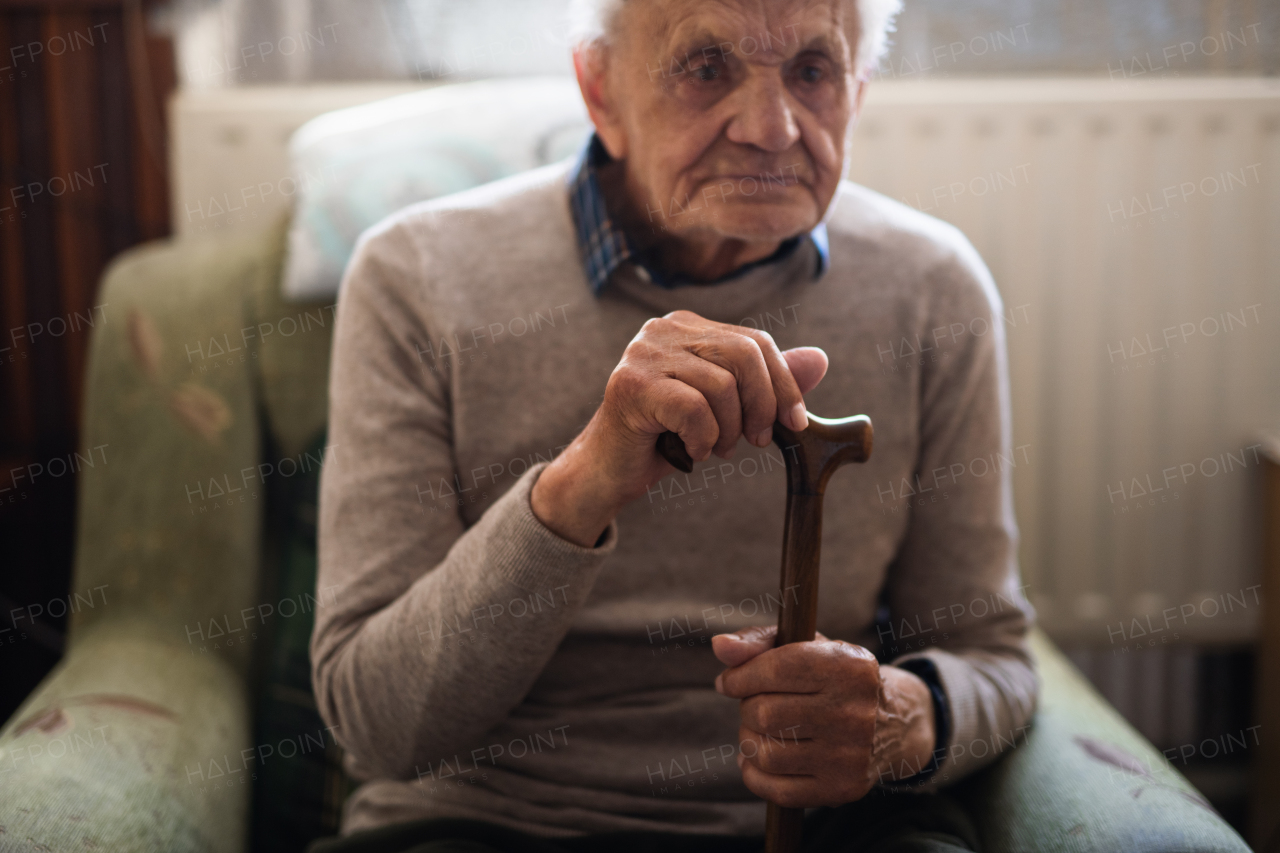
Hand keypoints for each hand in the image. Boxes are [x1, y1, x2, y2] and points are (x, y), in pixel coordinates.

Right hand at [531, 310, 827, 545]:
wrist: (608, 472)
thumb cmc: (666, 439)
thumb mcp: (726, 410)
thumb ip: (766, 383)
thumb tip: (820, 359)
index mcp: (686, 327)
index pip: (754, 342)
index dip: (783, 384)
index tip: (795, 423)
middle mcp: (662, 329)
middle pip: (744, 356)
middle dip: (761, 405)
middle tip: (754, 441)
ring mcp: (642, 353)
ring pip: (721, 386)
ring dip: (728, 430)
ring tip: (712, 447)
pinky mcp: (631, 384)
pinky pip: (695, 409)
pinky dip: (703, 439)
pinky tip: (689, 451)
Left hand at [712, 625, 935, 807]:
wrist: (891, 723)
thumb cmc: (833, 678)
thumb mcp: (807, 646)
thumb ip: (759, 642)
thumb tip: (720, 646)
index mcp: (848, 666)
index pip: (774, 670)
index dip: (739, 677)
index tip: (730, 681)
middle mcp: (854, 712)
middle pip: (763, 714)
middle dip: (747, 708)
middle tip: (756, 705)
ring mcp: (849, 755)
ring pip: (764, 753)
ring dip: (749, 740)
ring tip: (761, 730)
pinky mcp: (842, 788)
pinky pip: (775, 789)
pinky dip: (754, 774)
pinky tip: (761, 758)